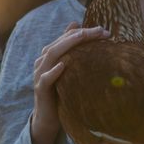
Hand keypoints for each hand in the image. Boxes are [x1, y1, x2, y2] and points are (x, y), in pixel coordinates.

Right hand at [31, 22, 109, 143]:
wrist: (48, 118)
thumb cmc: (61, 91)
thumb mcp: (69, 70)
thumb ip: (71, 51)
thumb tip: (78, 25)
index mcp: (50, 54)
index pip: (66, 37)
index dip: (83, 31)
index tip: (104, 30)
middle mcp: (43, 61)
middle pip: (60, 42)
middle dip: (80, 34)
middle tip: (100, 31)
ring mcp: (40, 74)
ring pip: (51, 55)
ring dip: (67, 45)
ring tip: (81, 38)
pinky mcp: (40, 89)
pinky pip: (45, 78)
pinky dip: (53, 71)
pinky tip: (62, 66)